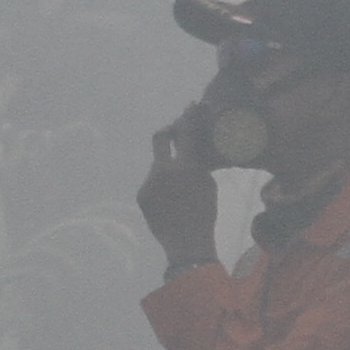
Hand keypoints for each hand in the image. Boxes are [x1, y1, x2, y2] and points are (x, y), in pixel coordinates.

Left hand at [133, 104, 222, 272]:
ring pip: (157, 165)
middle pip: (159, 137)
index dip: (188, 116)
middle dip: (167, 131)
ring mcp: (150, 182)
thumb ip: (199, 161)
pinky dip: (160, 186)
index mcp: (187, 166)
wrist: (186, 244)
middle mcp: (164, 170)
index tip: (190, 106)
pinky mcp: (141, 194)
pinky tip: (170, 201)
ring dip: (167, 169)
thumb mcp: (208, 183)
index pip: (186, 132)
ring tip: (179, 190)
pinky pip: (151, 182)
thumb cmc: (204, 213)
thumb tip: (193, 144)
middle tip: (173, 133)